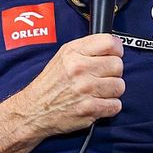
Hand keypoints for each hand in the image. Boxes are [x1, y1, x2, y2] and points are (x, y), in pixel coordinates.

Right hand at [10, 34, 124, 137]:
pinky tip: (97, 103)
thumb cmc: (51, 83)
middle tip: (103, 77)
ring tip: (98, 91)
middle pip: (118, 65)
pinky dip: (109, 106)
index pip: (110, 43)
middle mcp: (79, 69)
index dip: (116, 49)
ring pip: (119, 86)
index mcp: (73, 53)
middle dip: (113, 72)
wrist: (34, 110)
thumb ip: (87, 48)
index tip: (114, 54)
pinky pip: (115, 105)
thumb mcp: (63, 56)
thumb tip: (114, 44)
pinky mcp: (89, 109)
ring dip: (112, 91)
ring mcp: (85, 89)